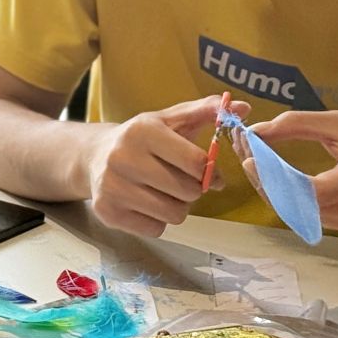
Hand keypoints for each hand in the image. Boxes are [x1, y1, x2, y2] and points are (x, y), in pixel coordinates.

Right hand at [85, 96, 217, 237]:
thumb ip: (206, 111)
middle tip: (179, 181)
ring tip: (163, 192)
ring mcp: (112, 186)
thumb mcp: (171, 119)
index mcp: (143, 131)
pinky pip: (155, 229)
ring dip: (176, 207)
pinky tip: (145, 203)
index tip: (209, 173)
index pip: (195, 162)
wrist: (94, 156)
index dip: (210, 172)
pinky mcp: (107, 212)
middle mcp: (123, 157)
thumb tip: (243, 107)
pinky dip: (157, 220)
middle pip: (187, 192)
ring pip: (174, 214)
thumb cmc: (142, 138)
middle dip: (192, 190)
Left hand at [246, 111, 337, 233]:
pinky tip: (270, 173)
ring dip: (268, 186)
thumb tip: (256, 131)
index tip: (251, 157)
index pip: (308, 191)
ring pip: (295, 212)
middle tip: (243, 150)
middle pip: (295, 204)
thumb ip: (298, 124)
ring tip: (252, 156)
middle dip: (262, 179)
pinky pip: (305, 213)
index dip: (274, 178)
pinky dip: (283, 194)